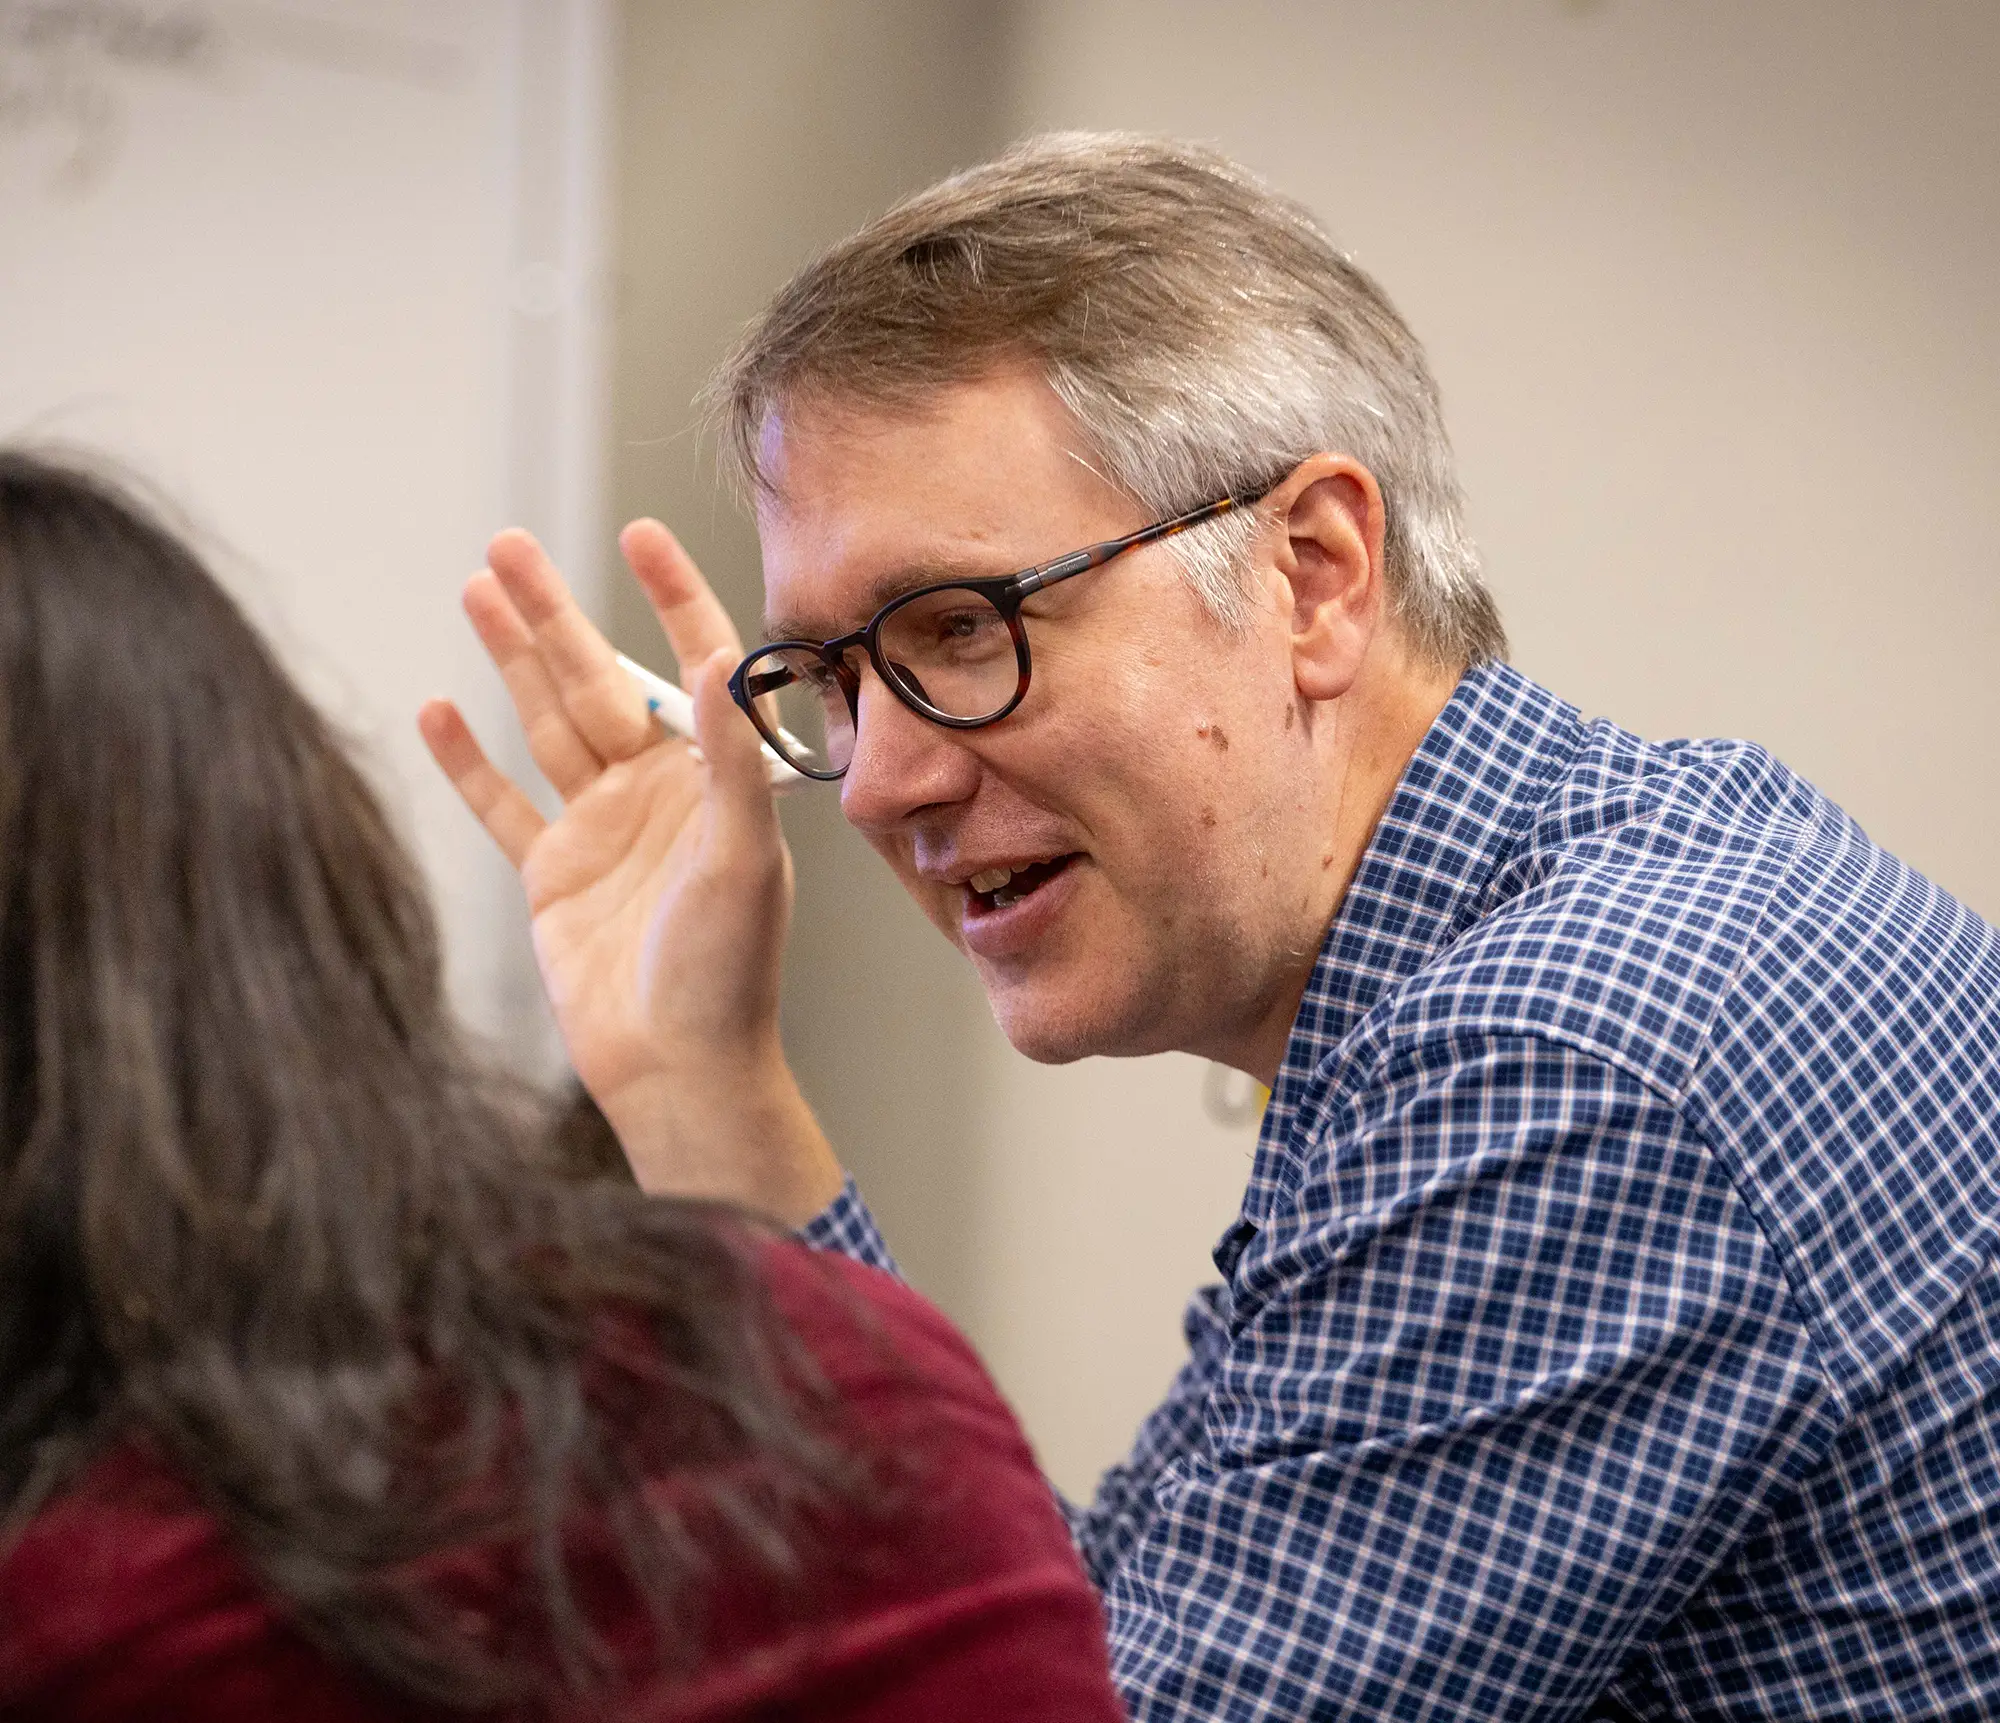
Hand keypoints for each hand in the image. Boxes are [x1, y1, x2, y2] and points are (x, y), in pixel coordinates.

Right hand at [419, 521, 842, 1222]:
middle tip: (508, 545)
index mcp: (716, 777)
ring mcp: (601, 828)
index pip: (698, 663)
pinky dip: (468, 762)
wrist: (677, 1068)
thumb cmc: (728, 968)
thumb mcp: (740, 854)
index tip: (640, 532)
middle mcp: (658, 791)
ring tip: (475, 589)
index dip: (671, 596)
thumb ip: (732, 756)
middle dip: (554, 612)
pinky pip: (502, 804)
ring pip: (547, 723)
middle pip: (598, 679)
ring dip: (511, 661)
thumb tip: (728, 654)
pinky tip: (437, 708)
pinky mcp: (552, 874)